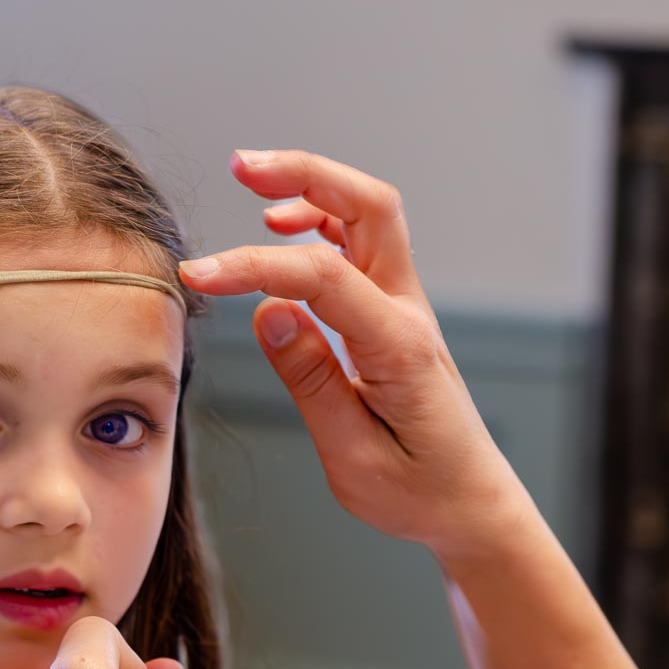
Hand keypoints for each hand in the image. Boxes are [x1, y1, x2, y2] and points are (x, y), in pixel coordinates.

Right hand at [178, 149, 534, 563]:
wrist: (470, 503)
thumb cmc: (418, 491)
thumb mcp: (354, 457)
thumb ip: (312, 382)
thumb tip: (270, 312)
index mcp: (399, 348)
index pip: (323, 277)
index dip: (255, 266)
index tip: (198, 275)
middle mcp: (409, 314)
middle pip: (369, 207)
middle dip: (308, 173)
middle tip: (243, 165)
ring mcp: (407, 308)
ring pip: (368, 214)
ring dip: (314, 185)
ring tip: (252, 180)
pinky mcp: (395, 313)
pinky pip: (363, 244)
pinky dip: (323, 219)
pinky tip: (285, 224)